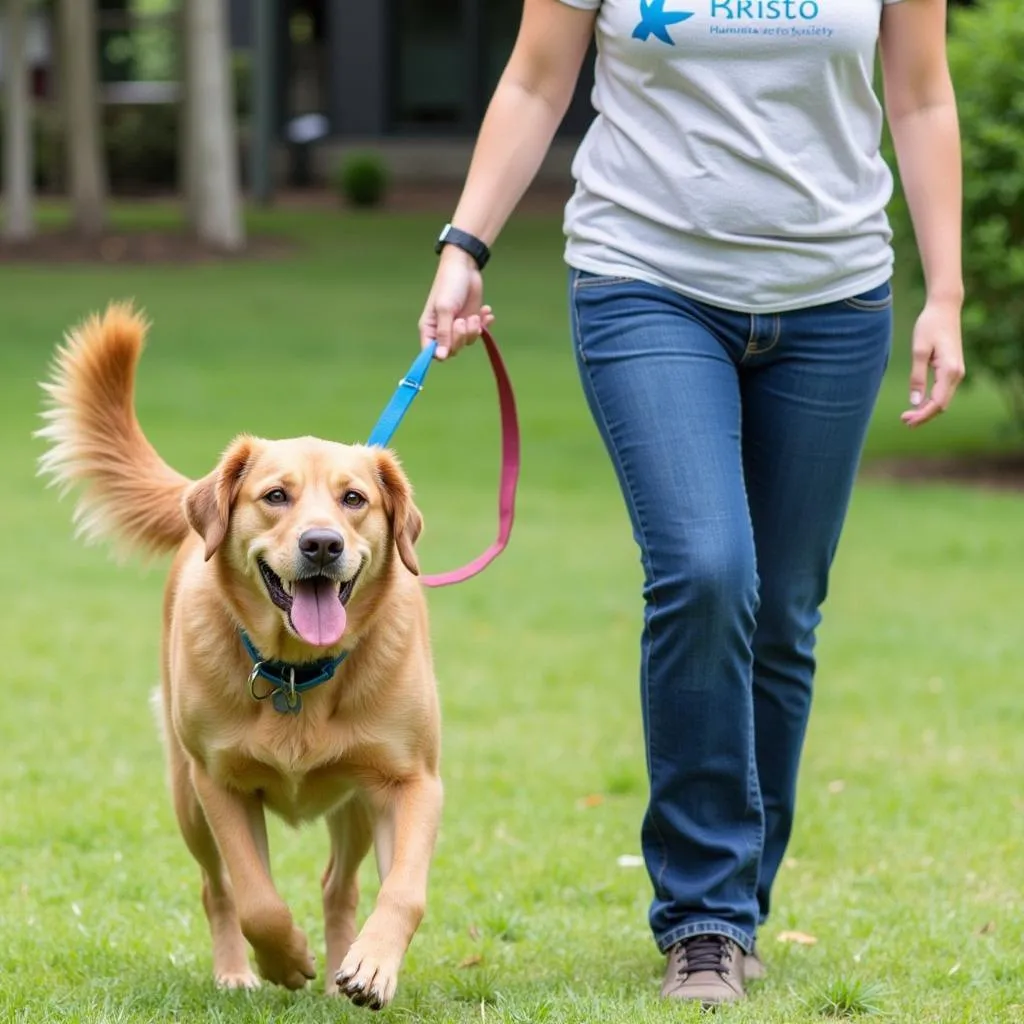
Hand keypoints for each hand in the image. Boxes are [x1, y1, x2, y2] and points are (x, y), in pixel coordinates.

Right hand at [418, 248, 494, 360]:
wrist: (465, 266)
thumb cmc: (449, 284)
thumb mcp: (445, 308)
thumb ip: (443, 333)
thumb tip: (440, 356)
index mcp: (429, 328)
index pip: (431, 352)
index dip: (440, 353)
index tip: (450, 346)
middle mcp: (442, 330)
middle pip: (452, 350)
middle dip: (461, 337)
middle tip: (463, 320)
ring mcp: (457, 326)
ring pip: (467, 342)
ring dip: (474, 330)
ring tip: (476, 315)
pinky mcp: (471, 321)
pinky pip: (479, 333)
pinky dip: (485, 324)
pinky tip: (486, 311)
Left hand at [901, 299, 965, 427]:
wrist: (944, 308)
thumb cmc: (930, 326)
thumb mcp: (919, 351)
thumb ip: (917, 377)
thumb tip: (915, 402)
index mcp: (950, 370)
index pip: (937, 402)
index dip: (922, 415)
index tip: (905, 421)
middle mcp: (957, 374)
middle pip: (941, 404)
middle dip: (924, 416)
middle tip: (903, 421)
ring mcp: (957, 372)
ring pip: (943, 400)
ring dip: (927, 410)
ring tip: (908, 416)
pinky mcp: (952, 369)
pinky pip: (943, 391)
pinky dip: (931, 401)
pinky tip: (918, 404)